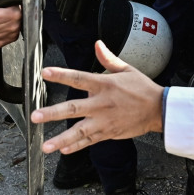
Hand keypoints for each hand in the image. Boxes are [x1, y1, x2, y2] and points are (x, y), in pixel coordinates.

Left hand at [33, 41, 163, 153]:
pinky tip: (63, 150)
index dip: (61, 75)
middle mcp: (102, 104)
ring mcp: (104, 121)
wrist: (159, 110)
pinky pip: (89, 141)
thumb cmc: (142, 89)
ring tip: (46, 146)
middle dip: (53, 113)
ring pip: (79, 131)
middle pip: (73, 108)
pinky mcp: (108, 133)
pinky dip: (76, 146)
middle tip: (35, 116)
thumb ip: (108, 59)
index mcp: (105, 85)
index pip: (79, 78)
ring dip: (61, 139)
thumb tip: (97, 44)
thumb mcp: (127, 70)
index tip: (45, 73)